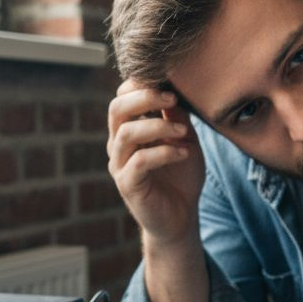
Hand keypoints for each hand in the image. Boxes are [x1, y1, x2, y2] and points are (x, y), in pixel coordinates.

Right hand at [107, 80, 206, 246]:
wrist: (181, 217)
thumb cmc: (181, 176)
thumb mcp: (185, 140)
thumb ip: (178, 117)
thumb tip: (175, 90)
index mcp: (129, 130)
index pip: (121, 98)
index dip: (139, 85)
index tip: (169, 84)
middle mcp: (118, 145)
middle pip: (116, 109)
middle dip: (144, 98)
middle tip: (172, 99)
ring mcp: (120, 165)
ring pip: (126, 134)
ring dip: (158, 126)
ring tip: (183, 132)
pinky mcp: (128, 185)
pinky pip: (139, 161)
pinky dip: (164, 152)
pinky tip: (184, 153)